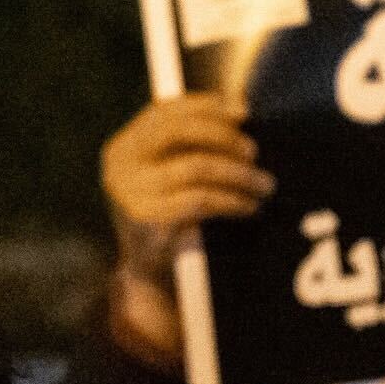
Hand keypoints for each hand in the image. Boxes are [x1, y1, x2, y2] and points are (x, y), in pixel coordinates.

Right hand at [98, 91, 267, 372]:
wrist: (149, 277)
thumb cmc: (168, 218)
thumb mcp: (167, 177)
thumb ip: (189, 147)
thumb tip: (241, 114)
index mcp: (123, 148)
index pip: (163, 112)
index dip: (205, 106)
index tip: (243, 110)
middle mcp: (120, 167)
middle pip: (177, 131)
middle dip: (222, 136)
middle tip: (255, 152)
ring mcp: (130, 194)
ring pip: (195, 166)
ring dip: (238, 174)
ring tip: (264, 184)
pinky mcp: (148, 223)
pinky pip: (200, 200)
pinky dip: (232, 200)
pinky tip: (249, 206)